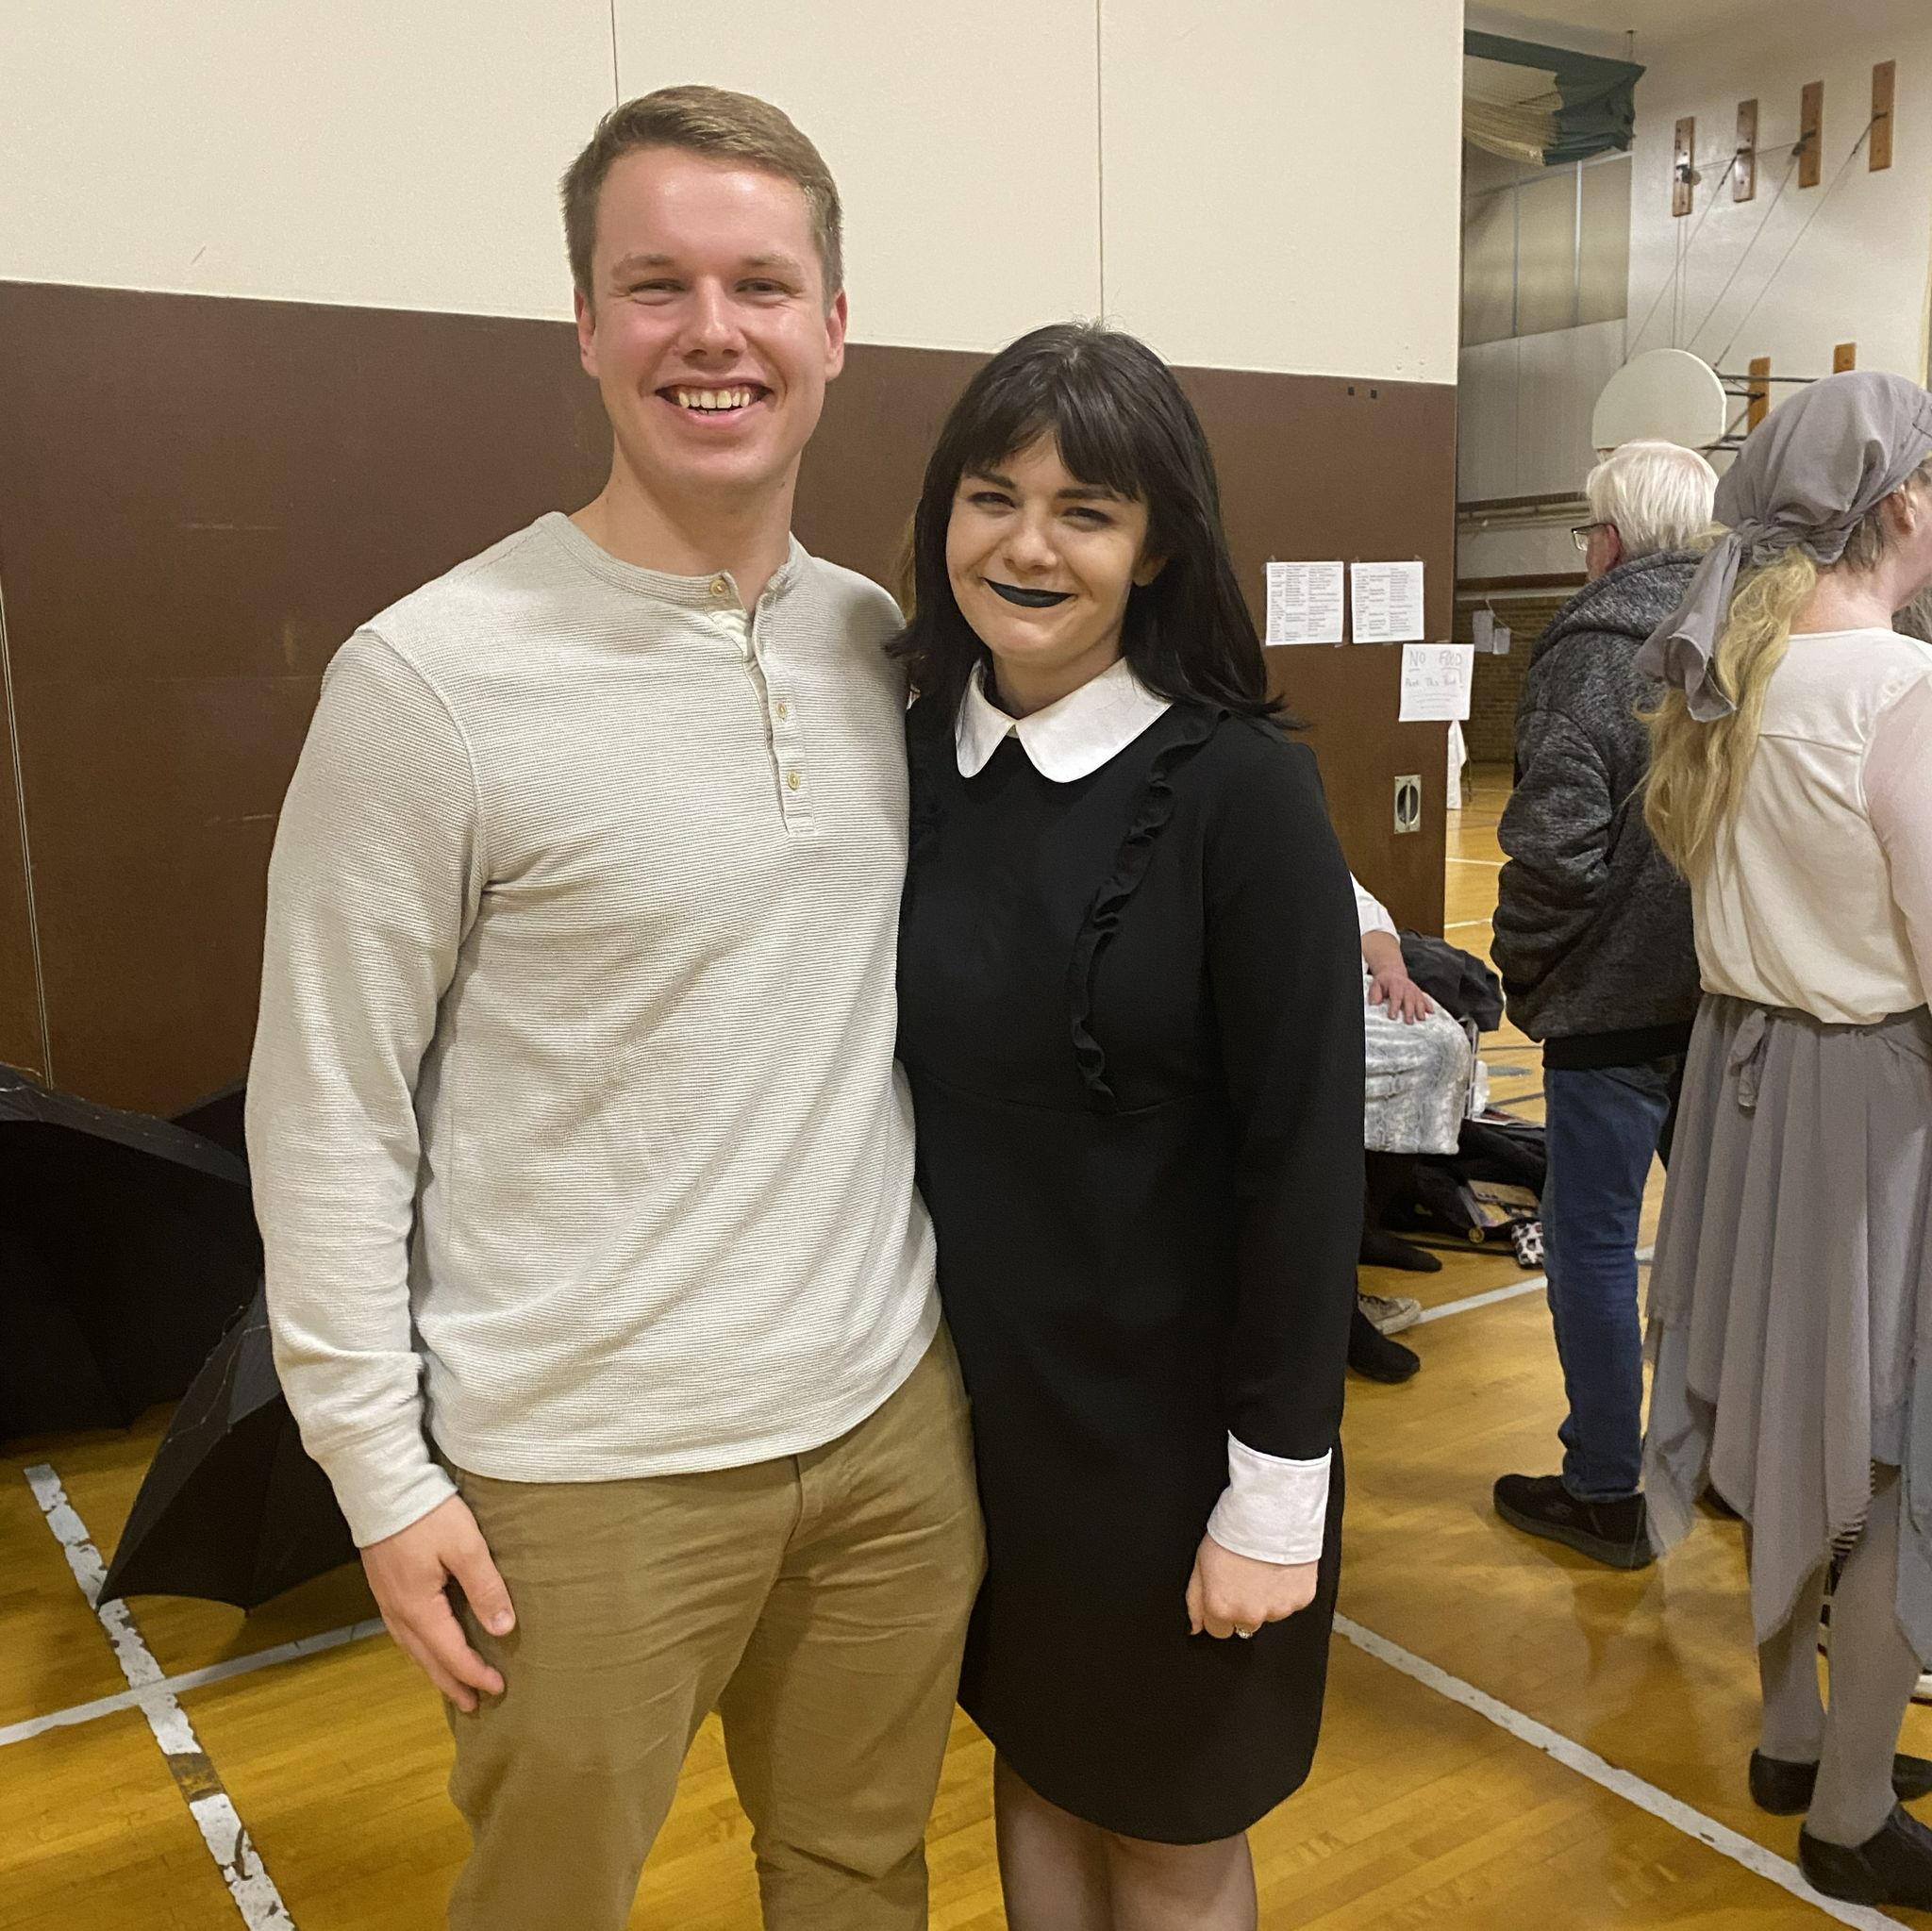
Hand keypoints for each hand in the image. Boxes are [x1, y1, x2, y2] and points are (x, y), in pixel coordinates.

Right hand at [361, 1495, 513, 1711]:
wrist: (383, 1487)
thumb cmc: (426, 1513)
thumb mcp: (466, 1547)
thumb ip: (485, 1588)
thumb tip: (504, 1629)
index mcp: (419, 1608)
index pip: (451, 1654)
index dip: (475, 1673)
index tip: (498, 1688)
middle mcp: (398, 1612)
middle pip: (428, 1659)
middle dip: (452, 1683)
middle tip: (474, 1704)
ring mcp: (387, 1600)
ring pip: (413, 1648)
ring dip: (434, 1668)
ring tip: (453, 1683)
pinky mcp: (384, 1586)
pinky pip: (403, 1631)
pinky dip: (420, 1648)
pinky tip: (428, 1644)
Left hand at [1185, 1534, 1317, 1638]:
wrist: (1269, 1513)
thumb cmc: (1233, 1532)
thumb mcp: (1200, 1563)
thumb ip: (1195, 1600)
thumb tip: (1195, 1626)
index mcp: (1222, 1608)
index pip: (1217, 1631)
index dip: (1219, 1610)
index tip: (1224, 1594)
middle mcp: (1250, 1615)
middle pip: (1244, 1624)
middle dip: (1243, 1607)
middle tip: (1245, 1578)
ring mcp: (1278, 1609)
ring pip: (1270, 1613)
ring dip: (1267, 1598)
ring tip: (1263, 1569)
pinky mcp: (1301, 1599)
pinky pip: (1291, 1601)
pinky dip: (1286, 1589)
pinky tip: (1279, 1568)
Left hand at [1368, 966, 1433, 1023]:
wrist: (1393, 974)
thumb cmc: (1384, 982)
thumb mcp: (1376, 984)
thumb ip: (1375, 993)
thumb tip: (1374, 1003)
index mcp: (1395, 985)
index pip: (1395, 997)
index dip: (1394, 1007)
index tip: (1393, 1017)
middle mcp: (1407, 987)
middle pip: (1409, 1000)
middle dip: (1410, 1011)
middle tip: (1409, 1022)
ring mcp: (1414, 990)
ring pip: (1419, 999)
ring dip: (1421, 1010)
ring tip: (1421, 1019)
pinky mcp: (1419, 993)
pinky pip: (1425, 998)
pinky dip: (1429, 1005)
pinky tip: (1431, 1012)